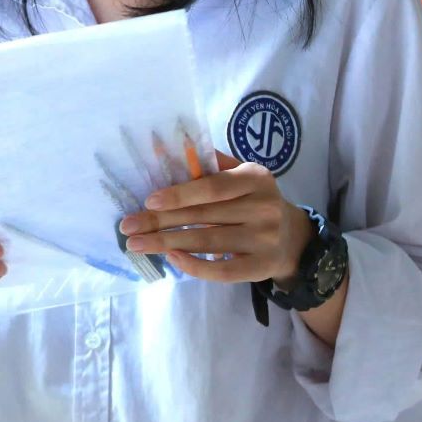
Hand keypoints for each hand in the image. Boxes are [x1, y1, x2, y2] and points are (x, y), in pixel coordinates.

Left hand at [118, 152, 310, 284]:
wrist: (293, 237)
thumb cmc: (253, 200)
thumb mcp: (239, 175)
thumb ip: (206, 163)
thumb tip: (160, 149)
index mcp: (255, 178)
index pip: (213, 187)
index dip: (180, 194)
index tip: (149, 200)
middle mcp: (264, 208)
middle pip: (204, 216)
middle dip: (161, 222)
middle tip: (128, 226)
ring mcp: (265, 240)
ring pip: (208, 243)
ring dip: (167, 244)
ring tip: (137, 244)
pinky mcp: (262, 267)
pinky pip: (224, 272)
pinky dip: (195, 266)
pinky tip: (172, 258)